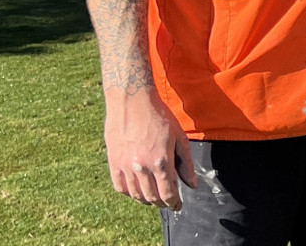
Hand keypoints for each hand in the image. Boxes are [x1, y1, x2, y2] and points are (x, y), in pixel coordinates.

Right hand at [104, 89, 196, 208]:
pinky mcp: (113, 162)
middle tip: (167, 201)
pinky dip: (129, 192)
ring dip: (146, 199)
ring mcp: (126, 166)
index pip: (168, 194)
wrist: (132, 101)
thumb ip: (186, 163)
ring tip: (153, 197)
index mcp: (161, 162)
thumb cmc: (158, 116)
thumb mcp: (178, 137)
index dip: (174, 203)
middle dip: (162, 203)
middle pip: (152, 197)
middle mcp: (142, 167)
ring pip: (136, 195)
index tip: (177, 205)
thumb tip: (192, 185)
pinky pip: (120, 187)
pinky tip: (136, 189)